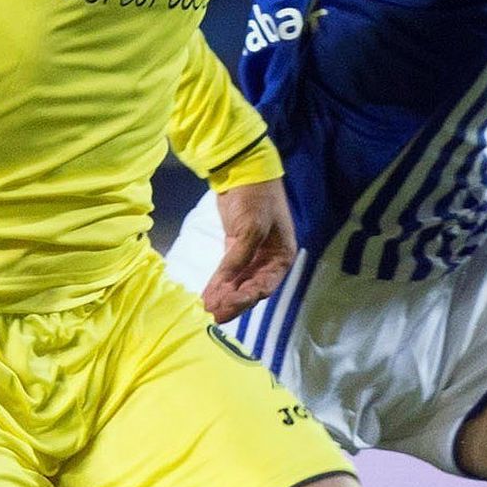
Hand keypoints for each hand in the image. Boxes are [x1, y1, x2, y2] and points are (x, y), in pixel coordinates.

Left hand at [202, 177, 296, 323]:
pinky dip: (217, 285)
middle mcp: (269, 261)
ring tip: (205, 310)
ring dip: (222, 297)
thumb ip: (239, 257)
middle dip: (231, 303)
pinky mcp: (235, 250)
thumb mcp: (252, 227)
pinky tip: (206, 296)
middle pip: (250, 289)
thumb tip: (226, 285)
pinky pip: (227, 274)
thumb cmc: (256, 198)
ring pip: (238, 284)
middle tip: (211, 315)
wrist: (243, 171)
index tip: (226, 306)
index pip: (265, 285)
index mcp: (282, 257)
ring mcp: (252, 256)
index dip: (246, 298)